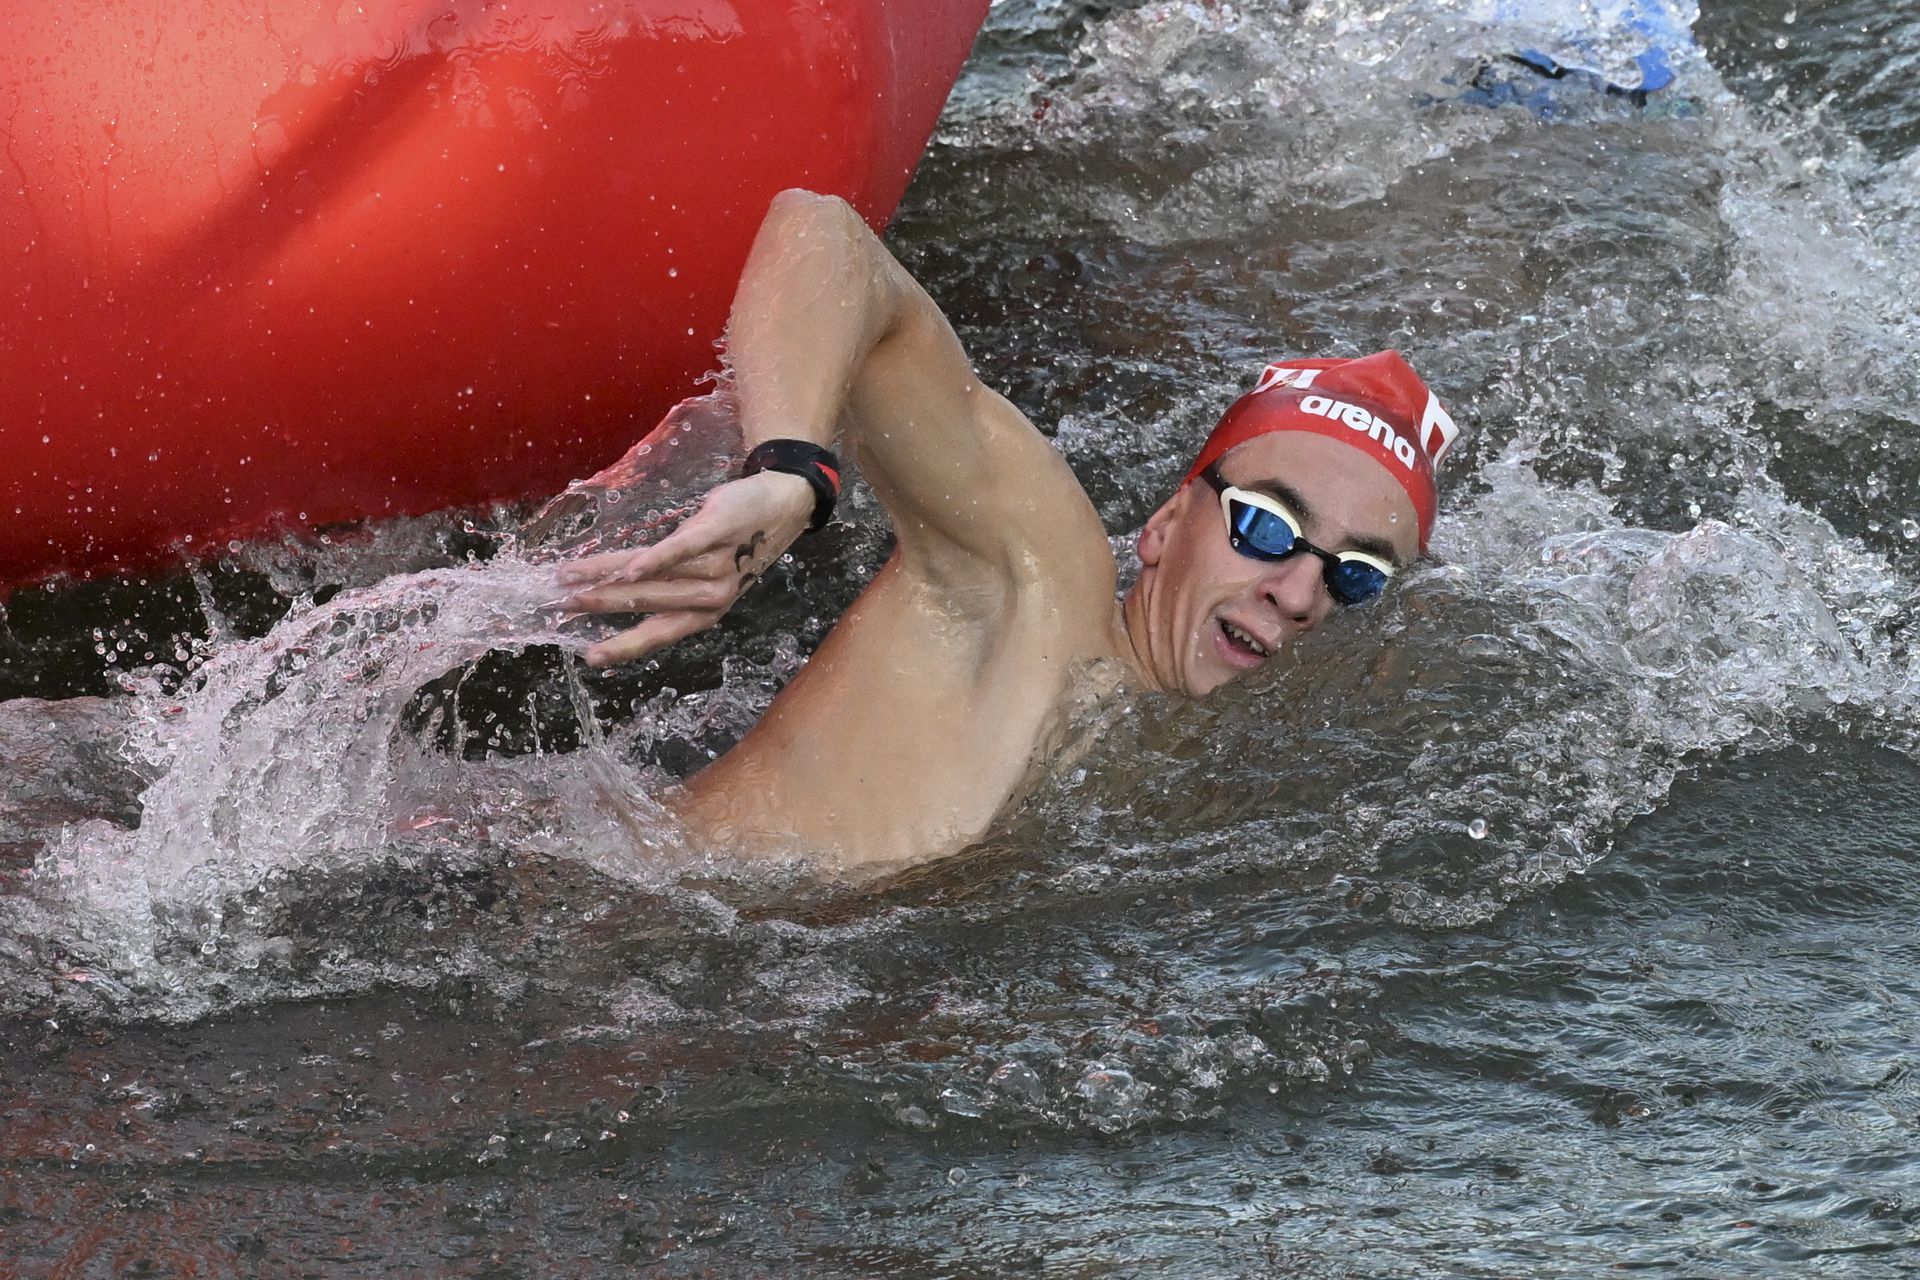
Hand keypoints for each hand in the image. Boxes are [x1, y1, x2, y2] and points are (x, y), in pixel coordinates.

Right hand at [554, 469, 814, 666]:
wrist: (782, 506)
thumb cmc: (739, 545)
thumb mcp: (709, 578)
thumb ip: (672, 590)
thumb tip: (620, 593)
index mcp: (707, 613)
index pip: (659, 634)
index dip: (623, 647)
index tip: (589, 658)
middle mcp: (712, 597)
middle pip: (646, 603)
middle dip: (598, 605)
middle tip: (559, 605)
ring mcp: (717, 565)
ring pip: (652, 576)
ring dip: (606, 577)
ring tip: (570, 576)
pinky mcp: (717, 531)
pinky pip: (681, 550)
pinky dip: (653, 561)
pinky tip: (627, 569)